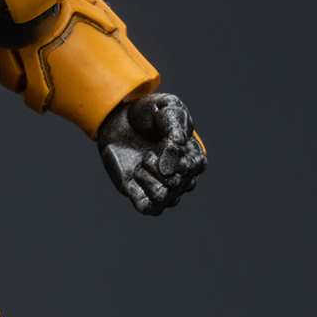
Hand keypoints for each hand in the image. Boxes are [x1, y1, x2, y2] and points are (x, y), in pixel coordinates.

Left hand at [97, 93, 205, 215]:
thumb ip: (175, 131)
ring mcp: (162, 188)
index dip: (176, 156)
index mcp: (193, 158)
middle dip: (157, 165)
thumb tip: (170, 169)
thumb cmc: (150, 113)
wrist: (121, 118)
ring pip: (162, 197)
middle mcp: (181, 178)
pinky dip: (138, 193)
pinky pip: (146, 207)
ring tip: (141, 163)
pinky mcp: (141, 195)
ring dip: (147, 177)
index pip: (194, 167)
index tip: (163, 142)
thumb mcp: (168, 109)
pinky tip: (133, 178)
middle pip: (176, 183)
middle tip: (148, 152)